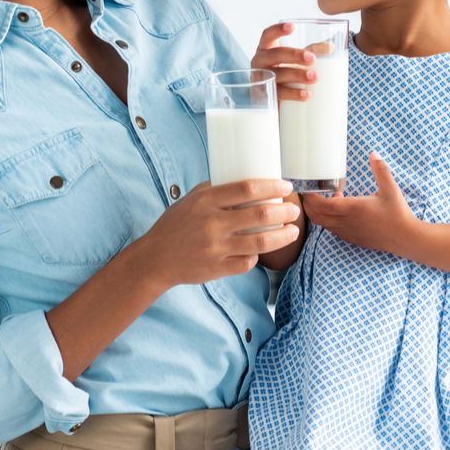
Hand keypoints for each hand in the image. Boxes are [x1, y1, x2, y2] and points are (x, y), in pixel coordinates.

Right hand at [137, 179, 300, 288]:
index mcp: (206, 201)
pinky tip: (264, 249)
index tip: (286, 186)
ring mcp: (216, 248)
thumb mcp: (191, 199)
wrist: (155, 259)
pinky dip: (258, 255)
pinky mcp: (218, 269)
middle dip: (284, 211)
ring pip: (261, 242)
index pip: (246, 189)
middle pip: (259, 215)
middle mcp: (212, 224)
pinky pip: (248, 262)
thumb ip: (216, 190)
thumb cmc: (175, 225)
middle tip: (294, 209)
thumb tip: (247, 180)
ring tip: (293, 230)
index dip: (271, 186)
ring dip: (283, 236)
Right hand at [251, 22, 316, 102]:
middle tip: (311, 58)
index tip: (292, 27)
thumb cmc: (285, 73)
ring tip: (315, 77)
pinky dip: (294, 93)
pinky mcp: (267, 96)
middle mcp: (260, 62)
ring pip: (278, 75)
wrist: (275, 101)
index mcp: (265, 49)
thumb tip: (331, 47)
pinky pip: (280, 94)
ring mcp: (262, 80)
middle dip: (293, 55)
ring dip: (297, 75)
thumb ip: (311, 51)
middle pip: (275, 55)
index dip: (277, 30)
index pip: (267, 35)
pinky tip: (306, 94)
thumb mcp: (296, 59)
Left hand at [301, 152, 416, 254]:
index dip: (309, 197)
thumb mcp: (390, 188)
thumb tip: (374, 154)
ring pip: (324, 225)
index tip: (307, 188)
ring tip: (332, 198)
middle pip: (316, 217)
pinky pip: (333, 230)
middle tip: (311, 193)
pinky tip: (341, 211)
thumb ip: (380, 170)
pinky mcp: (353, 239)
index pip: (320, 205)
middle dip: (309, 205)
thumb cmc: (397, 213)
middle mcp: (346, 222)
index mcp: (352, 208)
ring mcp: (348, 233)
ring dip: (320, 212)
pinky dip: (329, 221)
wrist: (405, 238)